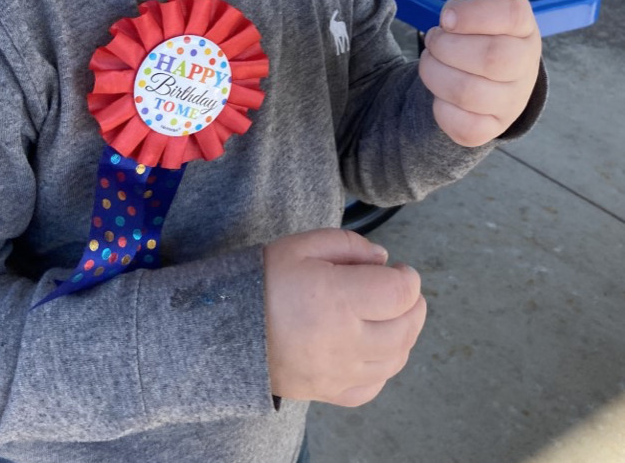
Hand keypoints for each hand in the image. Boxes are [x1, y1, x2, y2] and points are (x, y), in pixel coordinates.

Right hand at [264, 229, 425, 406]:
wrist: (224, 328)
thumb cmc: (264, 281)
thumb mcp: (302, 245)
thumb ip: (348, 245)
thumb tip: (384, 261)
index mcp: (337, 299)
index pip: (400, 294)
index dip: (408, 278)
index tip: (399, 270)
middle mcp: (344, 340)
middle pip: (406, 329)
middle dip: (414, 305)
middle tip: (403, 291)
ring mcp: (338, 372)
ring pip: (395, 360)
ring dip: (404, 335)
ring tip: (391, 315)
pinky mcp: (328, 392)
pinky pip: (372, 387)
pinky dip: (383, 367)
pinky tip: (374, 347)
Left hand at [419, 0, 540, 146]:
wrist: (493, 78)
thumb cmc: (478, 37)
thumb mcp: (475, 13)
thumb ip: (463, 9)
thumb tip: (449, 19)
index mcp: (523, 28)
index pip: (511, 15)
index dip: (472, 15)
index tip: (446, 19)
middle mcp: (525, 66)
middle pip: (490, 58)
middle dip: (445, 46)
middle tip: (433, 39)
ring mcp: (513, 101)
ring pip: (468, 93)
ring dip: (434, 73)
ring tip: (431, 61)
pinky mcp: (494, 128)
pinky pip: (464, 127)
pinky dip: (440, 109)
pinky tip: (441, 94)